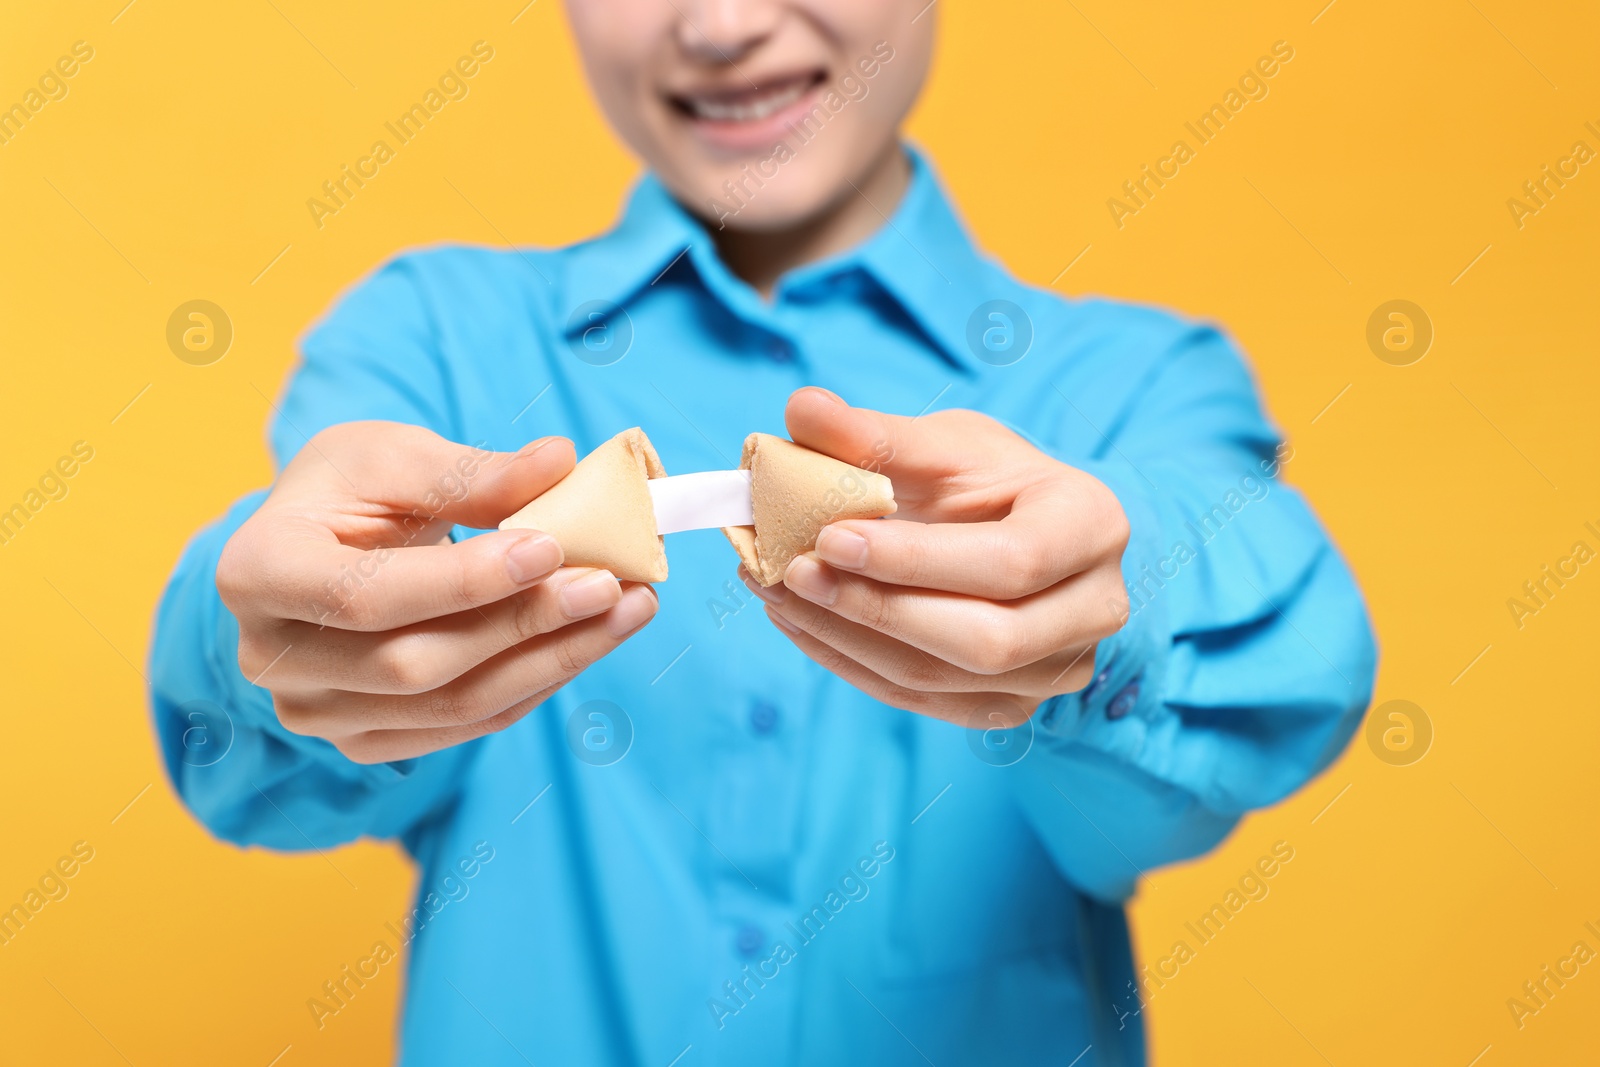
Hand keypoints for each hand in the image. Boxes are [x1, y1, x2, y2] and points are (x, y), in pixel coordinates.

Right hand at [217, 421, 657, 762]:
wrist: (313, 549)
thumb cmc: (346, 491)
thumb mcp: (391, 457)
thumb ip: (469, 473)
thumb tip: (560, 463)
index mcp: (256, 572)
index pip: (368, 597)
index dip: (464, 581)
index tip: (551, 546)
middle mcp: (272, 659)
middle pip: (415, 664)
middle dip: (525, 624)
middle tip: (613, 583)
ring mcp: (317, 714)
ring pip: (453, 706)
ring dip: (553, 660)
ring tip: (629, 610)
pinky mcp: (366, 740)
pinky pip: (467, 725)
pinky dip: (537, 681)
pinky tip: (592, 638)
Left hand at [742, 389, 1129, 727]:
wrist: (1022, 532)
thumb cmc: (988, 480)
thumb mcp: (944, 444)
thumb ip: (876, 435)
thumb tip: (802, 407)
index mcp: (1091, 525)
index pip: (1012, 562)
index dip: (916, 560)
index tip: (829, 537)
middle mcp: (1095, 608)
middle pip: (985, 640)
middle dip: (875, 609)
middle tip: (789, 572)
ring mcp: (1059, 670)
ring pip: (941, 679)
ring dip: (845, 638)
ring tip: (775, 591)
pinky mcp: (1013, 706)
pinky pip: (920, 701)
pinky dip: (849, 662)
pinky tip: (799, 621)